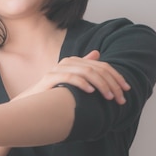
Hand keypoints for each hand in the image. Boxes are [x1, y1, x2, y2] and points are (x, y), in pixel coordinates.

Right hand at [15, 50, 129, 103]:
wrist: (29, 102)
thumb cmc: (52, 93)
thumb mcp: (71, 80)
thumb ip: (83, 67)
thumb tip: (97, 53)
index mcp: (74, 61)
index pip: (101, 65)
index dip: (116, 76)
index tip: (126, 89)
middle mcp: (66, 62)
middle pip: (96, 68)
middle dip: (112, 83)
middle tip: (120, 98)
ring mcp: (57, 69)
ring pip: (86, 72)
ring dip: (101, 85)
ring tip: (109, 97)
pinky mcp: (50, 78)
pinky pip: (70, 77)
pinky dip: (82, 83)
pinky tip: (91, 92)